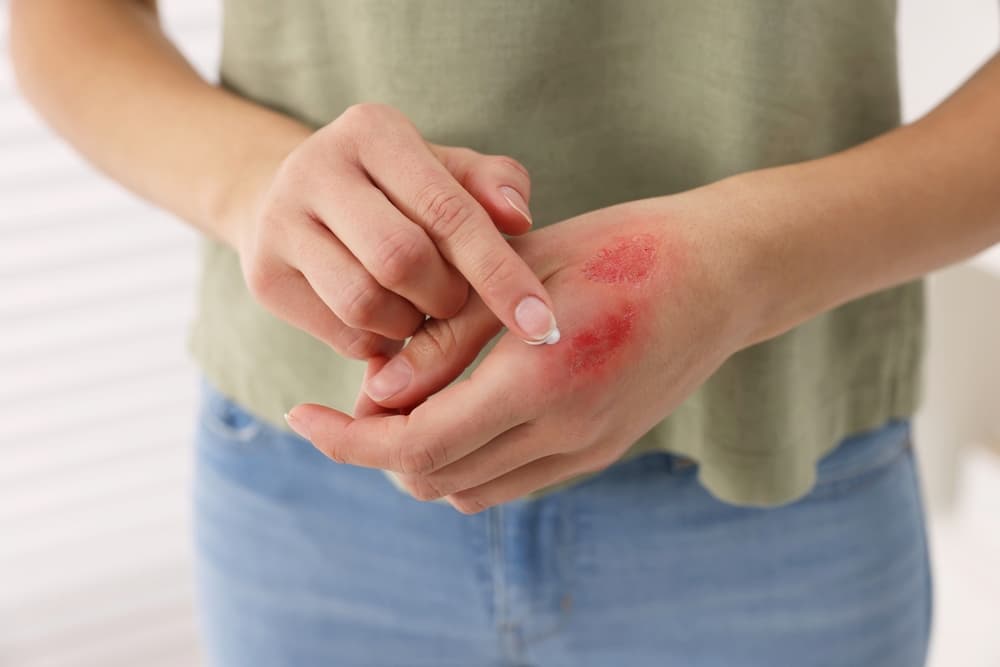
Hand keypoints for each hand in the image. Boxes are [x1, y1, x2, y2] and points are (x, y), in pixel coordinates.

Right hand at [229, 103, 558, 358]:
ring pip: (366, 304)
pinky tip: (388, 321)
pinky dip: (382, 343)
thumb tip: (518, 217)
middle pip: (402, 260)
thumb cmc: (397, 190)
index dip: (500, 272)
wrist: (292, 198)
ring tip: (419, 309)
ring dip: (412, 325)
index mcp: (373, 131)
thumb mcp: (445, 172)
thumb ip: (492, 186)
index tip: (542, 323)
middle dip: (447, 297)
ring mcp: (279, 224)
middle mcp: (316, 168)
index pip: (448, 210)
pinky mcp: (263, 278)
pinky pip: (343, 335)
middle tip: (455, 301)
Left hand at [285, 190, 762, 511]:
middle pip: (435, 476)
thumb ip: (446, 339)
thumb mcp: (522, 270)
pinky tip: (460, 410)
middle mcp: (565, 431)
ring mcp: (587, 450)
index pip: (416, 442)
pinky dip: (468, 460)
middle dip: (376, 449)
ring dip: (422, 458)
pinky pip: (511, 482)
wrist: (722, 275)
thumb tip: (373, 395)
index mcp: (541, 378)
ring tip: (407, 402)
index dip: (347, 440)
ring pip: (470, 489)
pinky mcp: (601, 453)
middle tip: (354, 400)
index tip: (301, 416)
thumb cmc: (621, 248)